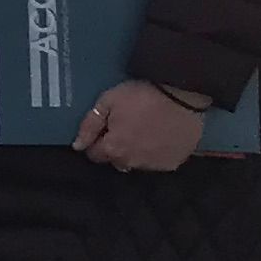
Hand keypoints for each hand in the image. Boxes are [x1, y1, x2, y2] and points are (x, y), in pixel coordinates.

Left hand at [76, 79, 203, 173]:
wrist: (183, 95)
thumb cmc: (142, 95)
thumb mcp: (109, 101)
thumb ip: (90, 125)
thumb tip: (77, 146)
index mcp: (114, 148)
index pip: (95, 154)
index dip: (96, 141)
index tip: (105, 128)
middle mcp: (132, 162)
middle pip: (116, 160)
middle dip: (115, 147)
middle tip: (126, 127)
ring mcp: (154, 165)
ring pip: (136, 162)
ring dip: (135, 152)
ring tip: (144, 131)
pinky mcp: (172, 163)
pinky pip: (157, 162)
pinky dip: (155, 153)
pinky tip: (160, 137)